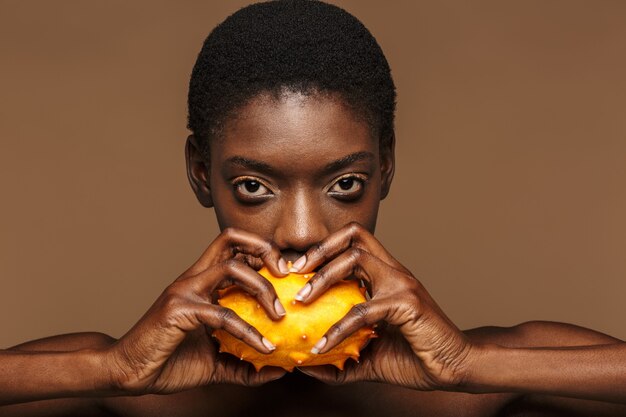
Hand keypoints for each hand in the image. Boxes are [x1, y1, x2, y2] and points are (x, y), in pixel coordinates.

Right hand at [103, 228, 288, 393]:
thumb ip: (246, 364)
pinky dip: (248, 330)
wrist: (128, 373)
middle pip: (232, 239)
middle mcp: (194, 278)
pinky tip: (263, 347)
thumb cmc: (169, 362)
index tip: (284, 276)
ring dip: (262, 287)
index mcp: (202, 283)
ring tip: (279, 314)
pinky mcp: (179, 309)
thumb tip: (279, 370)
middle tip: (286, 276)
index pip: (234, 248)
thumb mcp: (216, 363)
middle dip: (265, 251)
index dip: (262, 253)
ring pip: (231, 267)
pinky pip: (222, 314)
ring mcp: (185, 291)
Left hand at [294, 222, 473, 390]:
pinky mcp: (406, 303)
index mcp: (385, 275)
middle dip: (319, 250)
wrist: (454, 368)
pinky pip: (362, 310)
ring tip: (301, 300)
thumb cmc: (415, 357)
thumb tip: (306, 365)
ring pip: (356, 259)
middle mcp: (393, 271)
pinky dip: (337, 328)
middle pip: (354, 236)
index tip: (297, 271)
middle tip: (293, 274)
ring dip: (323, 277)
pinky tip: (321, 347)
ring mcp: (401, 283)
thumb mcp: (369, 356)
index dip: (323, 249)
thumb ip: (340, 357)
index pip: (353, 242)